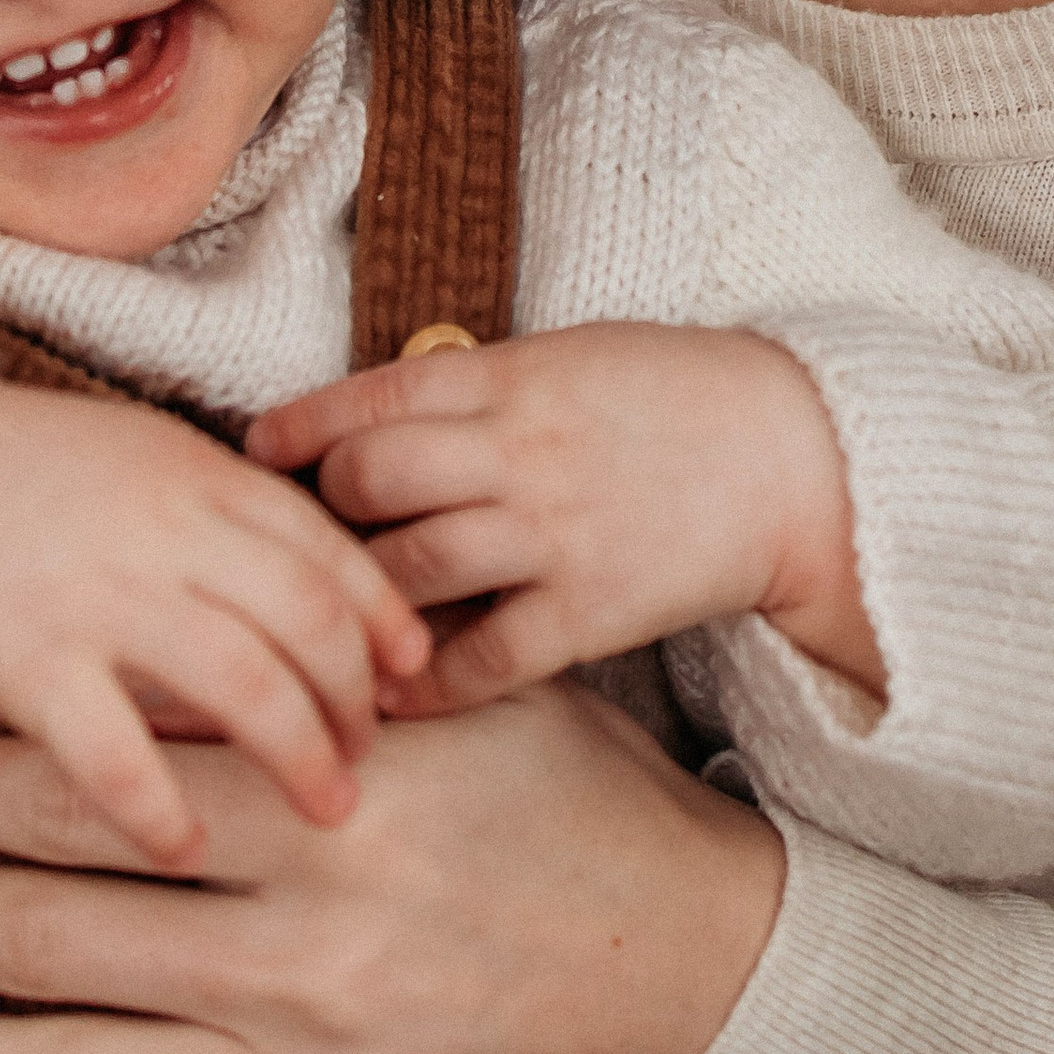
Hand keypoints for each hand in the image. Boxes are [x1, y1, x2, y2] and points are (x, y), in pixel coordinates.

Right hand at [0, 379, 431, 871]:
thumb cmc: (8, 470)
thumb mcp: (138, 456)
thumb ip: (222, 516)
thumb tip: (315, 595)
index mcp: (203, 475)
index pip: (336, 555)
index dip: (384, 625)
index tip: (411, 681)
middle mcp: (170, 530)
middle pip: (315, 626)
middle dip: (359, 703)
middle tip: (374, 760)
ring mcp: (102, 595)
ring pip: (249, 688)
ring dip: (301, 759)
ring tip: (331, 813)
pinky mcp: (26, 660)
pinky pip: (118, 754)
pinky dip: (162, 810)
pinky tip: (188, 850)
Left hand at [248, 324, 883, 706]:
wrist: (796, 458)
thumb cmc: (676, 396)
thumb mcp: (568, 355)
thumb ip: (474, 384)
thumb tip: (370, 412)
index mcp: (511, 379)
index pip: (369, 398)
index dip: (297, 429)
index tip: (257, 453)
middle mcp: (521, 453)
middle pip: (368, 480)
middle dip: (321, 512)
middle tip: (304, 541)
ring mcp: (554, 535)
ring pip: (410, 569)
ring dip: (359, 598)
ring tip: (336, 617)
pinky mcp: (591, 611)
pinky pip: (484, 660)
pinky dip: (427, 687)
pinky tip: (394, 698)